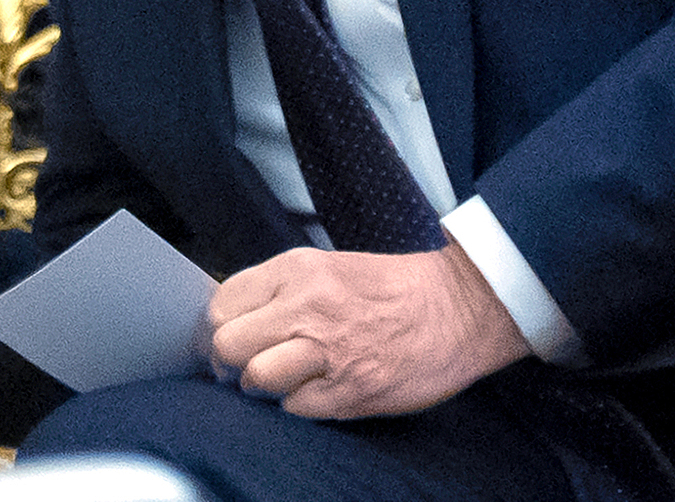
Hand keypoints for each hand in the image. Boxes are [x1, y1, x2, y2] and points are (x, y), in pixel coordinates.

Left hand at [208, 240, 528, 418]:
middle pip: (229, 344)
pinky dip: (298, 405)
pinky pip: (297, 408)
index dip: (218, 327)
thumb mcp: (323, 267)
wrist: (456, 308)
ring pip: (257, 378)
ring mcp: (330, 352)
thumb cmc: (388, 289)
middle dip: (228, 361)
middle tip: (239, 365)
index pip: (222, 304)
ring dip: (259, 386)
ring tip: (275, 379)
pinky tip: (315, 390)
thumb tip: (230, 319)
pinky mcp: (353, 390)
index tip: (227, 336)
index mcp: (296, 271)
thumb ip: (275, 290)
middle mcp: (307, 308)